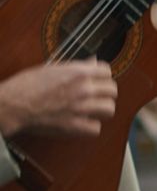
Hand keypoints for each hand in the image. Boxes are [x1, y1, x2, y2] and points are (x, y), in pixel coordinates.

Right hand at [0, 62, 116, 138]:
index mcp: (78, 72)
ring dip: (101, 109)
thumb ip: (75, 67)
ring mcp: (81, 108)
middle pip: (112, 90)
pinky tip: (82, 123)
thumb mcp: (51, 68)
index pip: (106, 71)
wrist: (11, 105)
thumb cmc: (25, 85)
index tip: (97, 80)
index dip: (101, 76)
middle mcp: (83, 89)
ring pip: (109, 109)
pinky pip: (96, 128)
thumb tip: (92, 62)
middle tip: (95, 96)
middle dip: (104, 92)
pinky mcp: (74, 125)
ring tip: (92, 110)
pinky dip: (90, 127)